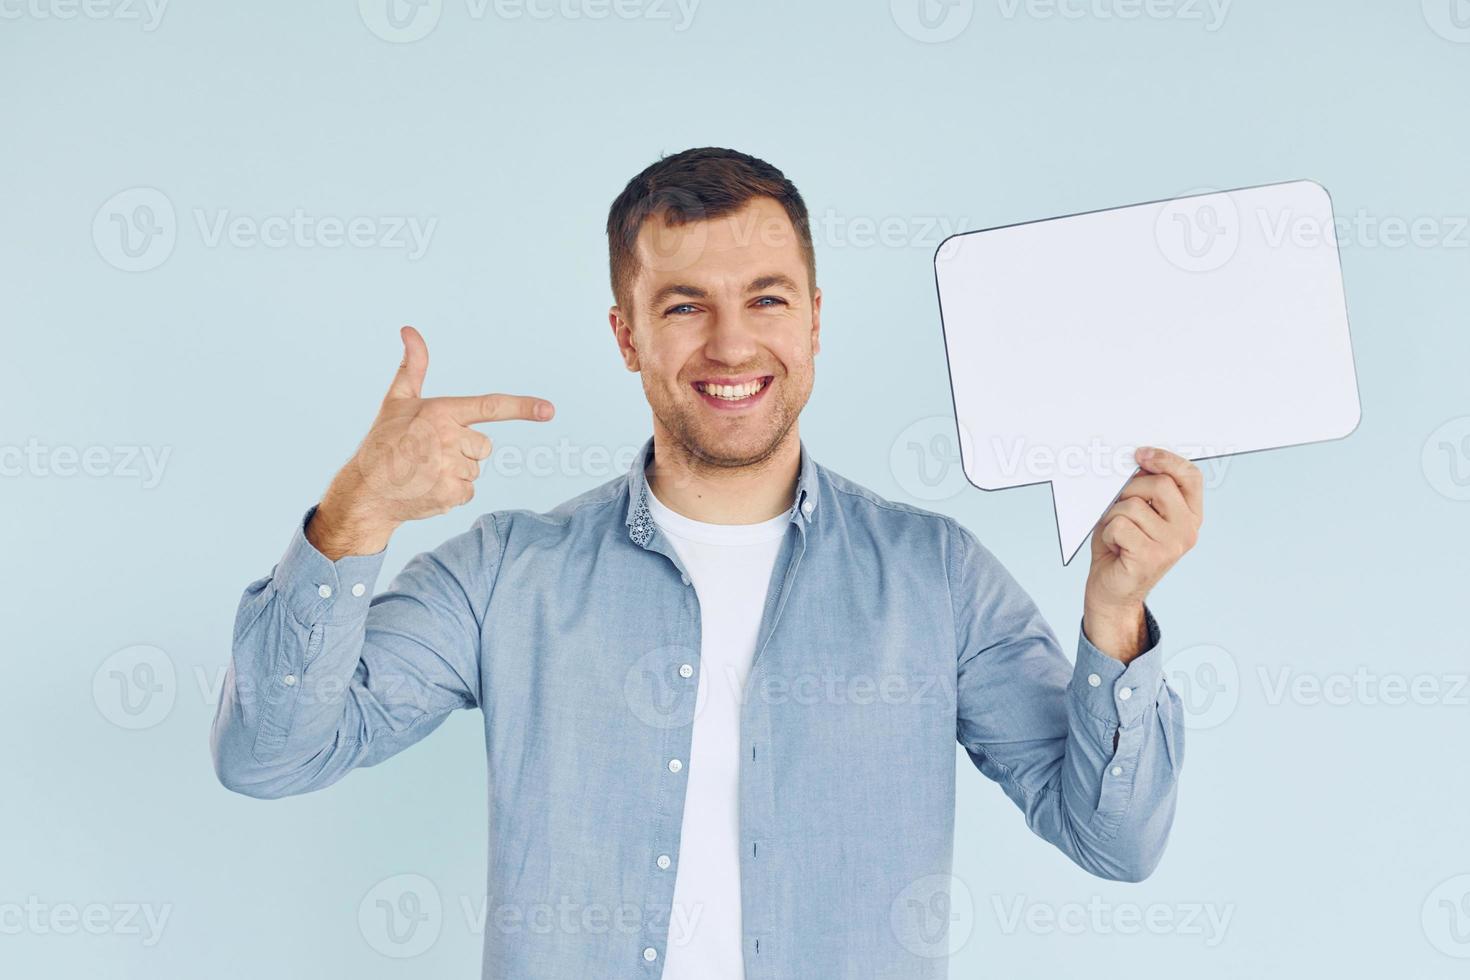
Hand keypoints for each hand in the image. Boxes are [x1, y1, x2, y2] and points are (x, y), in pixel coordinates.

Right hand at [308, 326, 554, 557]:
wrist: (366, 491)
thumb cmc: (384, 440)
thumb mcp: (397, 400)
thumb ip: (413, 366)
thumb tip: (410, 330)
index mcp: (440, 412)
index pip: (489, 406)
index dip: (522, 407)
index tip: (549, 410)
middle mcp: (448, 439)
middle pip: (483, 446)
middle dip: (464, 449)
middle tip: (430, 452)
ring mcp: (450, 469)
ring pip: (475, 469)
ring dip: (456, 471)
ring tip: (425, 470)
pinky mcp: (450, 494)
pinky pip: (469, 491)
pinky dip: (452, 491)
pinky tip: (427, 486)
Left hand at [1083, 447, 1203, 659]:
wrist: (1112, 592)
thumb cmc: (1121, 547)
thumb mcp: (1135, 512)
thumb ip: (1144, 489)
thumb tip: (1136, 460)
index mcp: (1189, 515)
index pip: (1190, 476)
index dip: (1167, 459)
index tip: (1140, 454)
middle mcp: (1188, 530)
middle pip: (1158, 484)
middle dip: (1128, 491)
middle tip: (1118, 510)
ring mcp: (1173, 545)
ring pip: (1132, 505)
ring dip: (1113, 516)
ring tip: (1117, 535)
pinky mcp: (1152, 557)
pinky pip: (1120, 524)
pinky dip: (1108, 533)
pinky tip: (1115, 548)